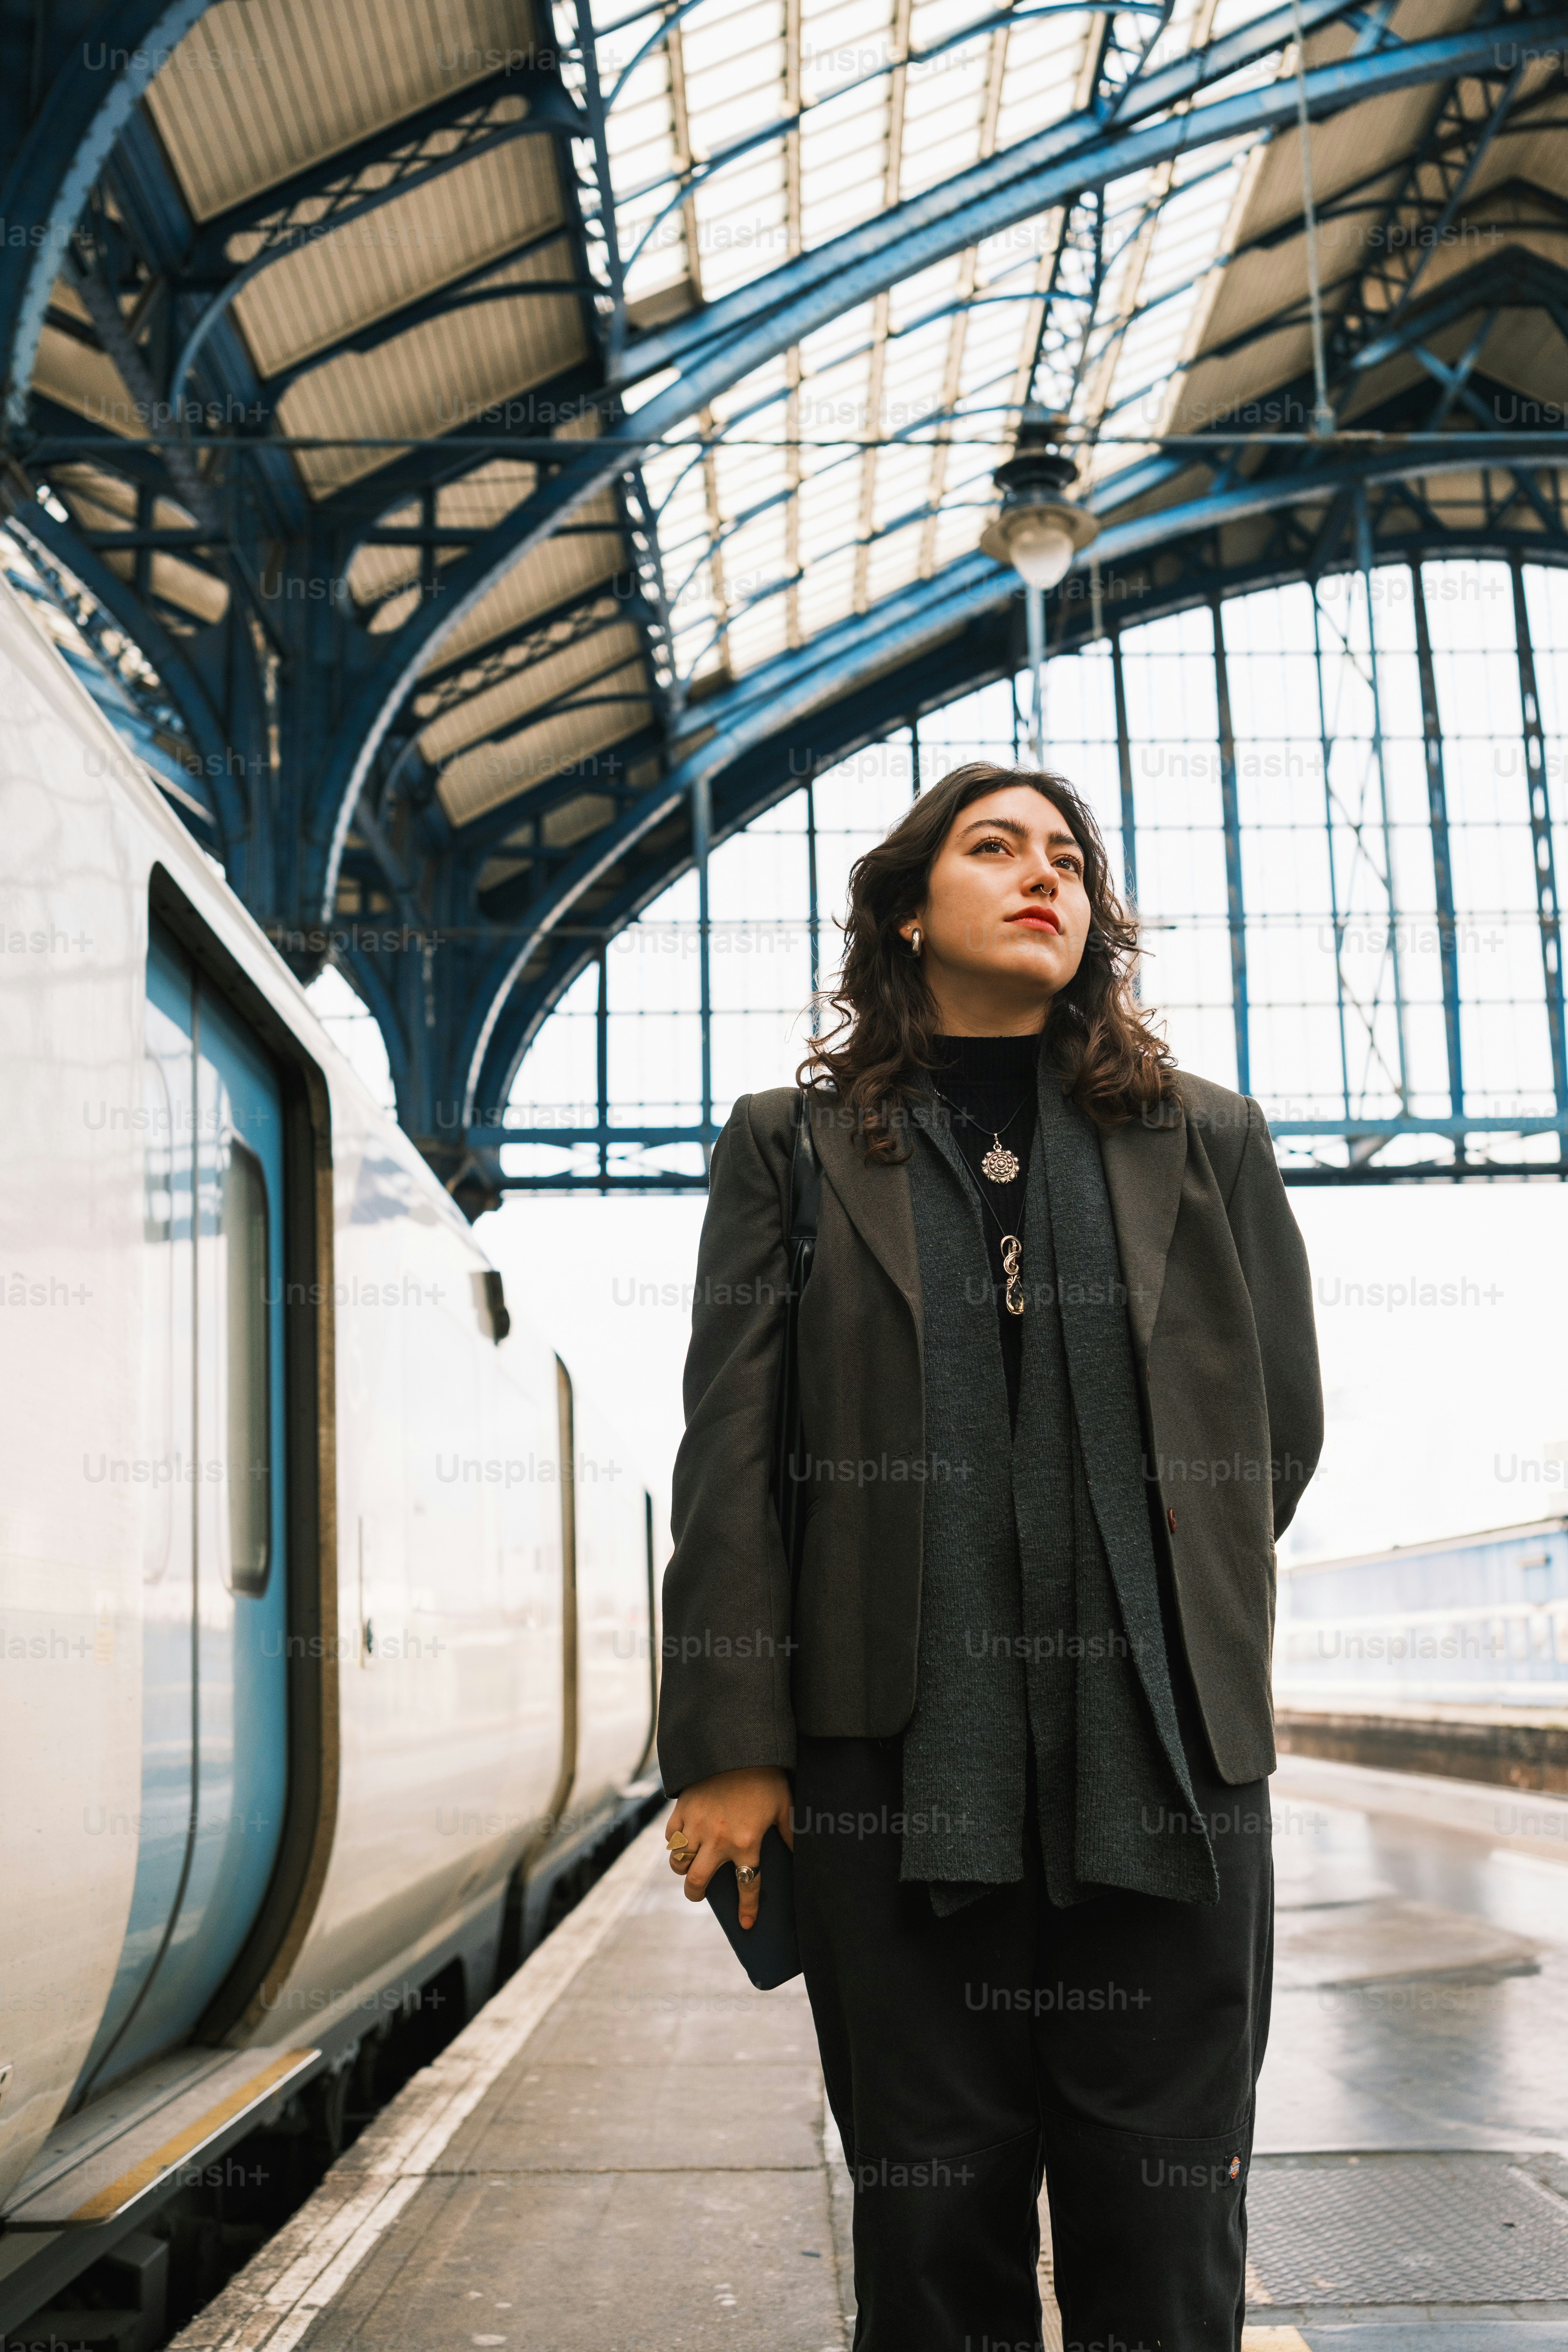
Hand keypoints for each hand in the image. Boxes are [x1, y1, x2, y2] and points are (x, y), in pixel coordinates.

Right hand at [666, 1766, 792, 1929]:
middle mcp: (717, 1840)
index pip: (747, 1885)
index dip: (746, 1908)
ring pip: (678, 1863)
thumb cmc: (764, 1776)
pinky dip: (673, 1844)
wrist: (735, 1746)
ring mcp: (696, 1826)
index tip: (745, 1925)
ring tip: (688, 1867)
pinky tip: (680, 1842)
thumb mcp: (783, 1804)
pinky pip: (669, 1838)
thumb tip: (797, 1854)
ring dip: (682, 1869)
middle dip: (695, 1894)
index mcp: (746, 1842)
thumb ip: (789, 1832)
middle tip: (697, 1894)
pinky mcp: (681, 1811)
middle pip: (697, 1881)